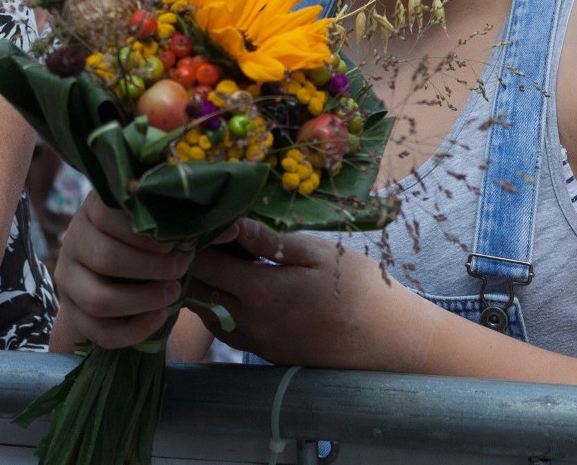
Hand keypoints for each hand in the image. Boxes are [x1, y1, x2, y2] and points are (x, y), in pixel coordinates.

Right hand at [52, 191, 191, 350]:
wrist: (115, 276)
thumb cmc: (148, 241)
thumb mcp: (162, 225)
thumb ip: (192, 223)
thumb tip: (234, 229)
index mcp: (95, 209)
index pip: (107, 213)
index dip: (142, 230)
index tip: (173, 241)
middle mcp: (74, 240)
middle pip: (105, 257)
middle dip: (149, 267)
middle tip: (181, 268)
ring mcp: (68, 279)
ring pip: (99, 298)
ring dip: (142, 299)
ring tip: (174, 293)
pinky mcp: (73, 314)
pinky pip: (100, 332)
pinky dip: (134, 330)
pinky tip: (160, 319)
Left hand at [187, 218, 410, 368]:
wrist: (383, 337)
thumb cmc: (355, 285)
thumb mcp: (317, 252)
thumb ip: (270, 241)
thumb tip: (233, 223)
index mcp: (261, 291)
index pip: (203, 266)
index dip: (195, 242)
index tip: (202, 221)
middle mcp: (249, 322)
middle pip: (196, 292)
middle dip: (193, 263)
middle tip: (209, 237)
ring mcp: (255, 342)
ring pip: (207, 314)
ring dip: (205, 286)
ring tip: (223, 258)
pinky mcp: (265, 354)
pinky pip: (226, 329)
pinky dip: (219, 307)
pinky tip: (237, 287)